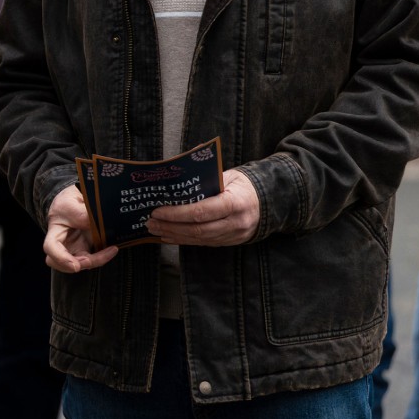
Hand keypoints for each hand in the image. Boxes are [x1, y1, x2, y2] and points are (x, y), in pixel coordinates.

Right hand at [44, 183, 115, 272]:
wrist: (74, 202)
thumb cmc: (67, 203)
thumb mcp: (72, 202)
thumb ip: (83, 213)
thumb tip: (97, 222)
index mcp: (54, 232)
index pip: (51, 248)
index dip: (61, 258)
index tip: (75, 265)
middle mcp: (62, 245)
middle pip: (62, 263)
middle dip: (80, 264)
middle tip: (93, 259)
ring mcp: (74, 249)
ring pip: (80, 265)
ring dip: (95, 261)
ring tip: (110, 251)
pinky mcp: (85, 249)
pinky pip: (93, 260)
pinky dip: (103, 257)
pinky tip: (111, 250)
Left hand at [146, 169, 260, 246]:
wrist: (267, 202)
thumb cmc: (243, 185)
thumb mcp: (228, 176)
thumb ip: (204, 178)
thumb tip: (176, 175)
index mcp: (235, 203)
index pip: (201, 212)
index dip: (177, 214)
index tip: (158, 211)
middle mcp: (235, 222)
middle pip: (198, 229)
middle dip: (170, 226)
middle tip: (150, 222)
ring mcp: (233, 235)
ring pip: (199, 239)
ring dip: (174, 235)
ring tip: (154, 229)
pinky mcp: (229, 242)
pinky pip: (203, 243)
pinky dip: (184, 240)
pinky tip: (169, 236)